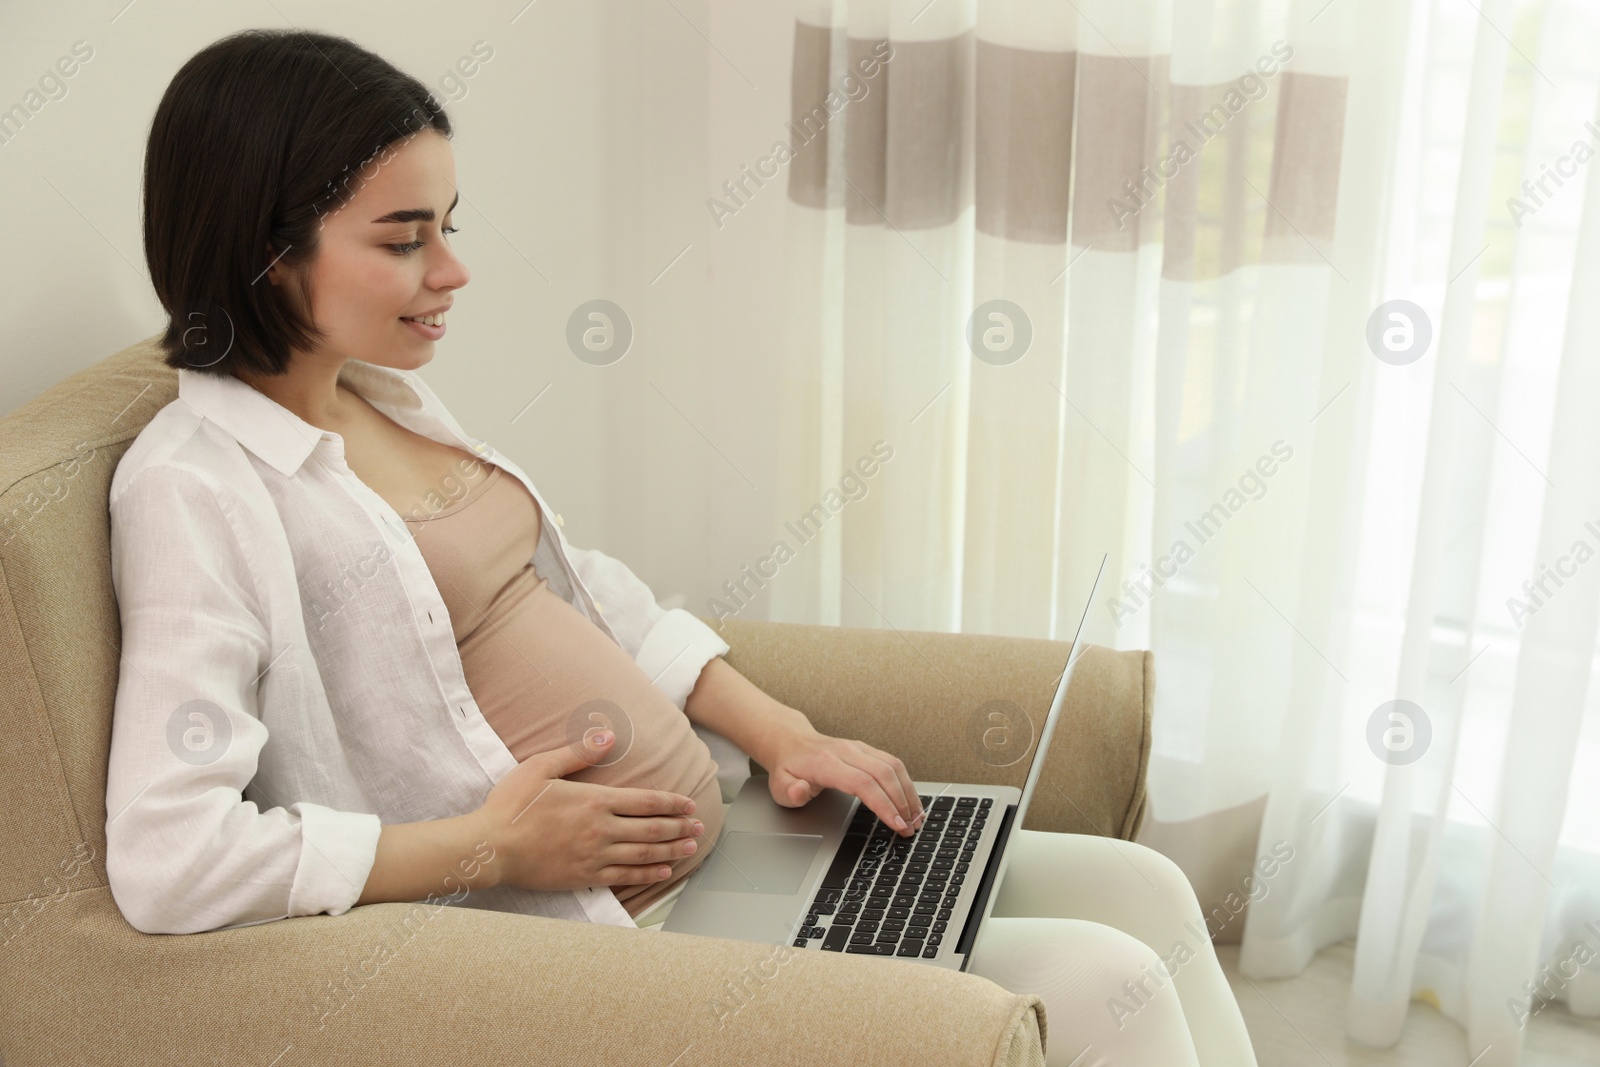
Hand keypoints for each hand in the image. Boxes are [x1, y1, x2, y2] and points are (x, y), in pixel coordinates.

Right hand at [473, 730, 705, 890]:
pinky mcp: (584, 876)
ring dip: (671, 850)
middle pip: (652, 829)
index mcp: (595, 800)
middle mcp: (601, 829)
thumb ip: (578, 752)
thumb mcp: (541, 766)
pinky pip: (625, 876)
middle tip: (699, 826)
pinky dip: (648, 874)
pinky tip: (663, 872)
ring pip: (644, 854)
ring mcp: (594, 855)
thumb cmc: (512, 805)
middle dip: (679, 827)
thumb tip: (609, 736)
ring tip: (690, 848)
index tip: (689, 804)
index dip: (672, 803)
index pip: (645, 801)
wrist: (491, 846)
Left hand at [764, 724, 924, 836]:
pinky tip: (911, 801)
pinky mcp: (867, 750)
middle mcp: (846, 751)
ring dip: (909, 793)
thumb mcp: (779, 786)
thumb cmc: (788, 768)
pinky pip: (893, 763)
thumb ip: (790, 792)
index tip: (896, 824)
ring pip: (893, 766)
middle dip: (902, 803)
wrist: (791, 742)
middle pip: (884, 774)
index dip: (883, 804)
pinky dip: (906, 783)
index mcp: (826, 763)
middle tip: (910, 829)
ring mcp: (859, 748)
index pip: (862, 782)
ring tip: (917, 818)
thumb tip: (800, 790)